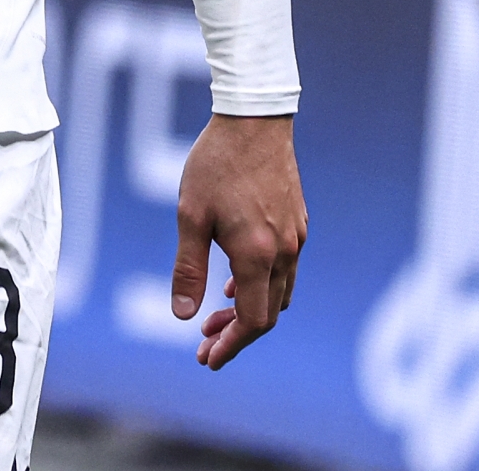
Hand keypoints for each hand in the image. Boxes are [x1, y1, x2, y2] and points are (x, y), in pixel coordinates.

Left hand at [173, 113, 305, 370]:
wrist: (254, 119)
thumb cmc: (216, 164)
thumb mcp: (190, 216)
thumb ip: (188, 269)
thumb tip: (181, 316)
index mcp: (257, 255)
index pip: (252, 321)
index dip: (230, 345)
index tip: (207, 358)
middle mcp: (284, 252)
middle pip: (267, 314)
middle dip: (235, 334)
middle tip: (203, 343)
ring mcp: (295, 237)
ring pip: (279, 293)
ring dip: (249, 311)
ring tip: (215, 315)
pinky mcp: (297, 222)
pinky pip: (285, 270)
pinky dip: (261, 286)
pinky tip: (234, 281)